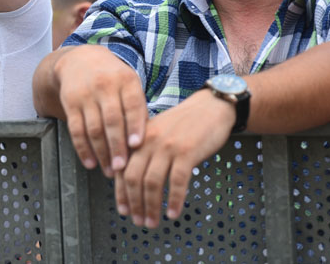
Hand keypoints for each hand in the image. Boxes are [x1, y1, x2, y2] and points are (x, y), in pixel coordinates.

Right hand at [54, 45, 147, 176]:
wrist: (80, 60)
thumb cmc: (113, 78)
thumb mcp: (129, 84)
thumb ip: (138, 109)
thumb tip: (146, 144)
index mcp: (126, 80)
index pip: (132, 105)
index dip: (134, 126)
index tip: (137, 146)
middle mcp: (105, 86)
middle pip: (111, 120)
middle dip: (117, 146)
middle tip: (122, 168)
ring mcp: (86, 94)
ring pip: (93, 128)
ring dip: (101, 152)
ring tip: (109, 171)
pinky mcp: (70, 102)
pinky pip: (76, 129)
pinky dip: (83, 148)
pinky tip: (90, 162)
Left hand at [115, 89, 235, 227]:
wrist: (209, 107)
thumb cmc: (183, 123)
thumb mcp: (156, 133)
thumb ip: (143, 152)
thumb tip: (131, 180)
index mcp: (137, 138)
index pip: (122, 169)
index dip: (121, 193)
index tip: (123, 210)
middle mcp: (148, 142)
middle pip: (133, 178)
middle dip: (133, 203)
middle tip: (138, 221)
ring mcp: (167, 147)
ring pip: (152, 182)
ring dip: (151, 206)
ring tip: (153, 222)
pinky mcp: (186, 152)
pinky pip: (177, 181)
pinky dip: (173, 200)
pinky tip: (173, 213)